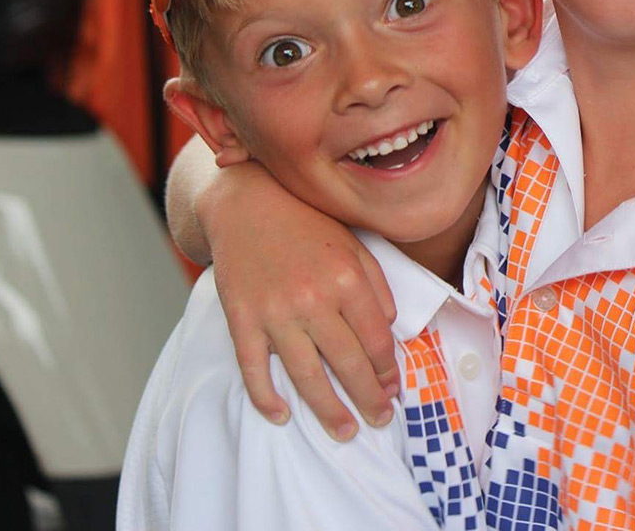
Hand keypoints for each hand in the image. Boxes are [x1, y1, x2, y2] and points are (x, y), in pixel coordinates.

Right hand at [204, 165, 400, 439]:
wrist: (248, 203)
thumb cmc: (308, 223)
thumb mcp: (355, 244)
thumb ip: (377, 286)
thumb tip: (389, 329)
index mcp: (347, 278)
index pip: (376, 340)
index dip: (387, 370)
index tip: (393, 388)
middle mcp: (313, 298)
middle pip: (348, 364)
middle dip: (368, 398)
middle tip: (379, 420)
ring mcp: (274, 312)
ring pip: (306, 376)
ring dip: (328, 410)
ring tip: (345, 431)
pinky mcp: (241, 319)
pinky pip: (254, 369)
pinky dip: (266, 398)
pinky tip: (282, 416)